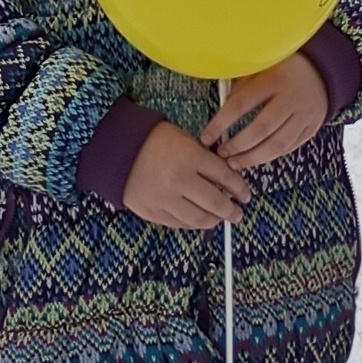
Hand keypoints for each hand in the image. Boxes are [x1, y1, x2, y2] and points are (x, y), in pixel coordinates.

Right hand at [123, 118, 253, 228]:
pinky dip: (193, 224)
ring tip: (222, 219)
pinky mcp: (152, 212)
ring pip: (198, 218)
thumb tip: (223, 176)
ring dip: (214, 220)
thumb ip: (203, 157)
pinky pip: (179, 224)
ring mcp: (165, 199)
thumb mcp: (183, 138)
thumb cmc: (151, 139)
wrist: (115, 150)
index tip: (246, 194)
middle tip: (238, 213)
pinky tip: (200, 221)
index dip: (240, 188)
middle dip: (231, 210)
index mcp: (190, 157)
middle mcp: (180, 180)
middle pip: (215, 201)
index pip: (225, 176)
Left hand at [201, 55, 329, 170]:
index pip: (242, 104)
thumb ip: (243, 86)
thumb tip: (221, 114)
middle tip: (221, 154)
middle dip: (237, 145)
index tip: (205, 137)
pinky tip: (255, 159)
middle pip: (261, 128)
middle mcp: (291, 98)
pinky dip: (271, 156)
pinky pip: (290, 147)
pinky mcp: (313, 127)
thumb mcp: (262, 67)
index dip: (221, 123)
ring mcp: (305, 114)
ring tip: (235, 164)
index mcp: (274, 78)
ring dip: (253, 158)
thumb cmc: (283, 68)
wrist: (322, 70)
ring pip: (278, 143)